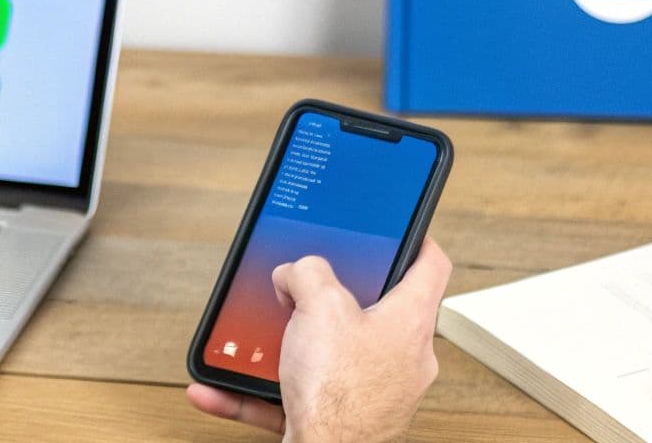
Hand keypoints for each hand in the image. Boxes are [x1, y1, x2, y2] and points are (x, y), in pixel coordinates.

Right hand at [186, 238, 451, 442]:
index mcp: (409, 322)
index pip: (430, 266)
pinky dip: (262, 389)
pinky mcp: (346, 421)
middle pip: (374, 311)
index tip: (403, 230)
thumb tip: (295, 274)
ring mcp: (376, 394)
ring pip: (332, 355)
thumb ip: (307, 274)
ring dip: (291, 345)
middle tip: (305, 288)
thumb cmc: (338, 395)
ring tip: (259, 338)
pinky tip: (221, 387)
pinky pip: (300, 395)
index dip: (415, 239)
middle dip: (331, 299)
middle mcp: (402, 359)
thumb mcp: (318, 306)